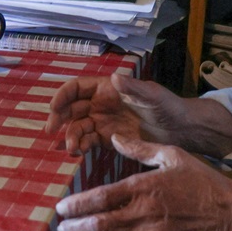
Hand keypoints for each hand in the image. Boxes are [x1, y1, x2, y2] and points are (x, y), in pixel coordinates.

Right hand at [45, 73, 187, 154]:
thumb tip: (114, 77)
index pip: (77, 88)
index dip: (62, 96)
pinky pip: (88, 141)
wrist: (180, 129)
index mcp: (108, 88)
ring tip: (72, 149)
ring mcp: (104, 122)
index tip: (53, 108)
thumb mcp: (152, 95)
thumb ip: (133, 87)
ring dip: (71, 136)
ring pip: (78, 127)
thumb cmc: (168, 106)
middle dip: (59, 118)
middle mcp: (101, 104)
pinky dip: (81, 146)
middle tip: (50, 131)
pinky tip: (79, 153)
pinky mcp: (109, 139)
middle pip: (71, 108)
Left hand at [54, 135, 231, 230]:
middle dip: (75, 229)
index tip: (61, 208)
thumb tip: (115, 136)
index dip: (77, 205)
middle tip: (61, 228)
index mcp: (145, 187)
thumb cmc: (203, 182)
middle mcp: (145, 215)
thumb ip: (141, 147)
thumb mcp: (173, 155)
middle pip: (100, 226)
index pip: (101, 198)